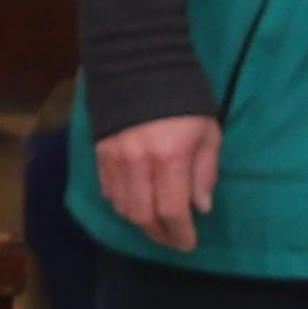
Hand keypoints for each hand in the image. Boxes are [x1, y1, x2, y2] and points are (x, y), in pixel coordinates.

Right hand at [97, 111, 221, 252]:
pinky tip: (135, 202)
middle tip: (173, 240)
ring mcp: (115, 158)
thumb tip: (201, 207)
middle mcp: (138, 163)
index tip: (190, 243)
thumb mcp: (208, 132)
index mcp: (170, 157)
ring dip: (140, 221)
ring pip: (122, 206)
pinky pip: (108, 189)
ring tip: (156, 224)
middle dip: (159, 234)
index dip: (180, 233)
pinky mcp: (100, 152)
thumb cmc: (184, 99)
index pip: (172, 210)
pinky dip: (121, 203)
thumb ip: (204, 171)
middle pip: (143, 215)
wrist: (139, 65)